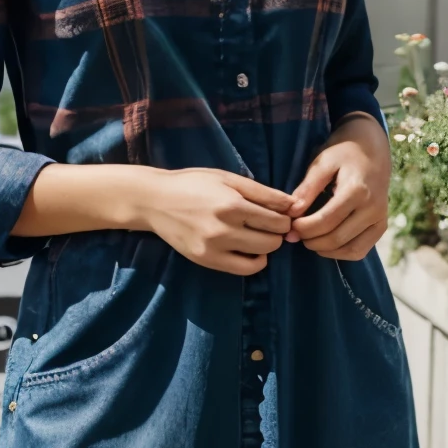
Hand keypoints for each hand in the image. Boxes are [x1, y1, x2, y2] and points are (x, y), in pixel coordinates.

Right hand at [138, 168, 293, 275]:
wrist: (155, 201)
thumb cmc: (193, 183)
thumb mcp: (228, 178)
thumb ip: (262, 193)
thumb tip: (293, 205)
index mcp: (232, 204)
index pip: (277, 220)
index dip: (286, 217)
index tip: (282, 214)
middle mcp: (225, 228)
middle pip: (273, 240)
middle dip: (278, 232)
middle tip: (270, 224)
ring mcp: (215, 248)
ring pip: (261, 255)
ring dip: (267, 246)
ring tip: (258, 235)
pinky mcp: (207, 261)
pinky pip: (243, 269)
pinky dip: (255, 261)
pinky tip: (250, 250)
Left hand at [286, 115, 389, 260]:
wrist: (372, 148)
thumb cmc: (343, 152)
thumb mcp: (322, 162)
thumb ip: (307, 188)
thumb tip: (292, 214)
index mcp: (357, 190)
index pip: (326, 220)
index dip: (304, 228)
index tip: (289, 225)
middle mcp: (373, 208)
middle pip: (337, 238)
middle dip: (311, 240)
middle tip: (295, 234)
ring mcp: (380, 219)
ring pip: (350, 250)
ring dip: (325, 250)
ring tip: (308, 239)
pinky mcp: (381, 226)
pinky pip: (360, 250)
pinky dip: (341, 253)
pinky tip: (326, 244)